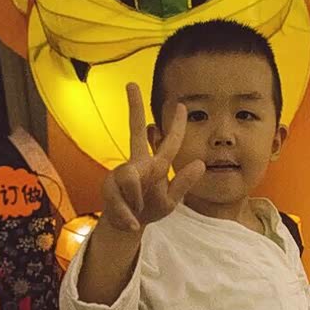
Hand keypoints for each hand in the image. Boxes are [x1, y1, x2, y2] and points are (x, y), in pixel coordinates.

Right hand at [102, 82, 205, 232]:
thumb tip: (199, 163)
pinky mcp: (109, 185)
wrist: (128, 225)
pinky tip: (132, 221)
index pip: (169, 143)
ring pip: (129, 177)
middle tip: (131, 84)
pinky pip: (120, 197)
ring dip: (136, 197)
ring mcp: (122, 172)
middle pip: (135, 131)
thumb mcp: (171, 201)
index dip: (176, 126)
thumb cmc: (150, 210)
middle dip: (133, 108)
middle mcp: (139, 164)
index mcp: (156, 166)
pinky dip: (127, 213)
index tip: (182, 105)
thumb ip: (183, 183)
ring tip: (138, 209)